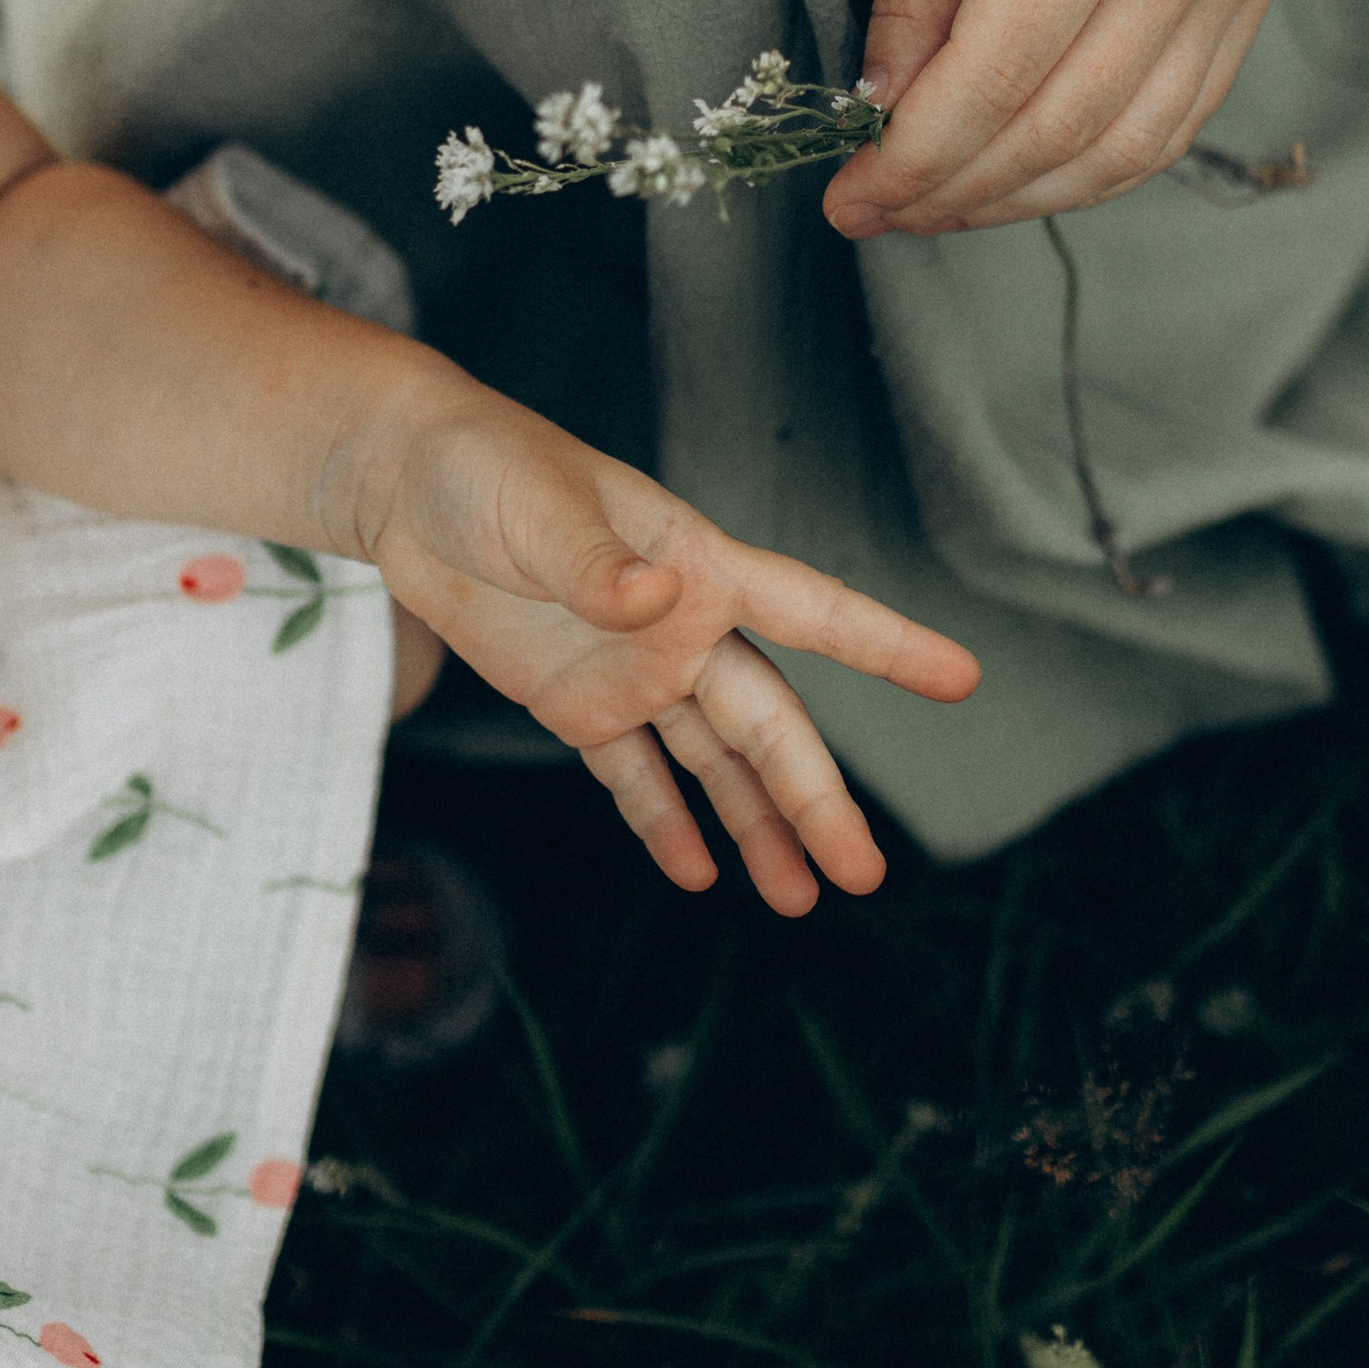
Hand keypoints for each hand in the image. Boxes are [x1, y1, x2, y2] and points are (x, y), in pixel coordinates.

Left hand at [352, 380, 977, 910]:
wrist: (407, 480)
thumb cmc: (485, 467)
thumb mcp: (536, 509)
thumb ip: (596, 561)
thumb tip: (653, 601)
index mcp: (698, 565)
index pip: (813, 610)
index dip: (888, 645)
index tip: (961, 679)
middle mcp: (683, 625)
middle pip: (768, 722)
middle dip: (815, 798)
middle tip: (862, 875)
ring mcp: (633, 668)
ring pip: (715, 760)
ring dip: (756, 827)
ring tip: (797, 900)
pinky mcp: (576, 700)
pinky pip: (634, 773)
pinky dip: (665, 822)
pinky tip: (698, 874)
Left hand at [823, 0, 1274, 238]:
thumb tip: (883, 109)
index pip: (1004, 71)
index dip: (918, 154)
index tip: (847, 192)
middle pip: (1065, 126)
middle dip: (955, 190)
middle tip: (872, 212)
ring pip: (1125, 149)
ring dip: (1018, 198)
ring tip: (931, 206)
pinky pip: (1170, 126)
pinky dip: (1086, 170)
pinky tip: (1012, 174)